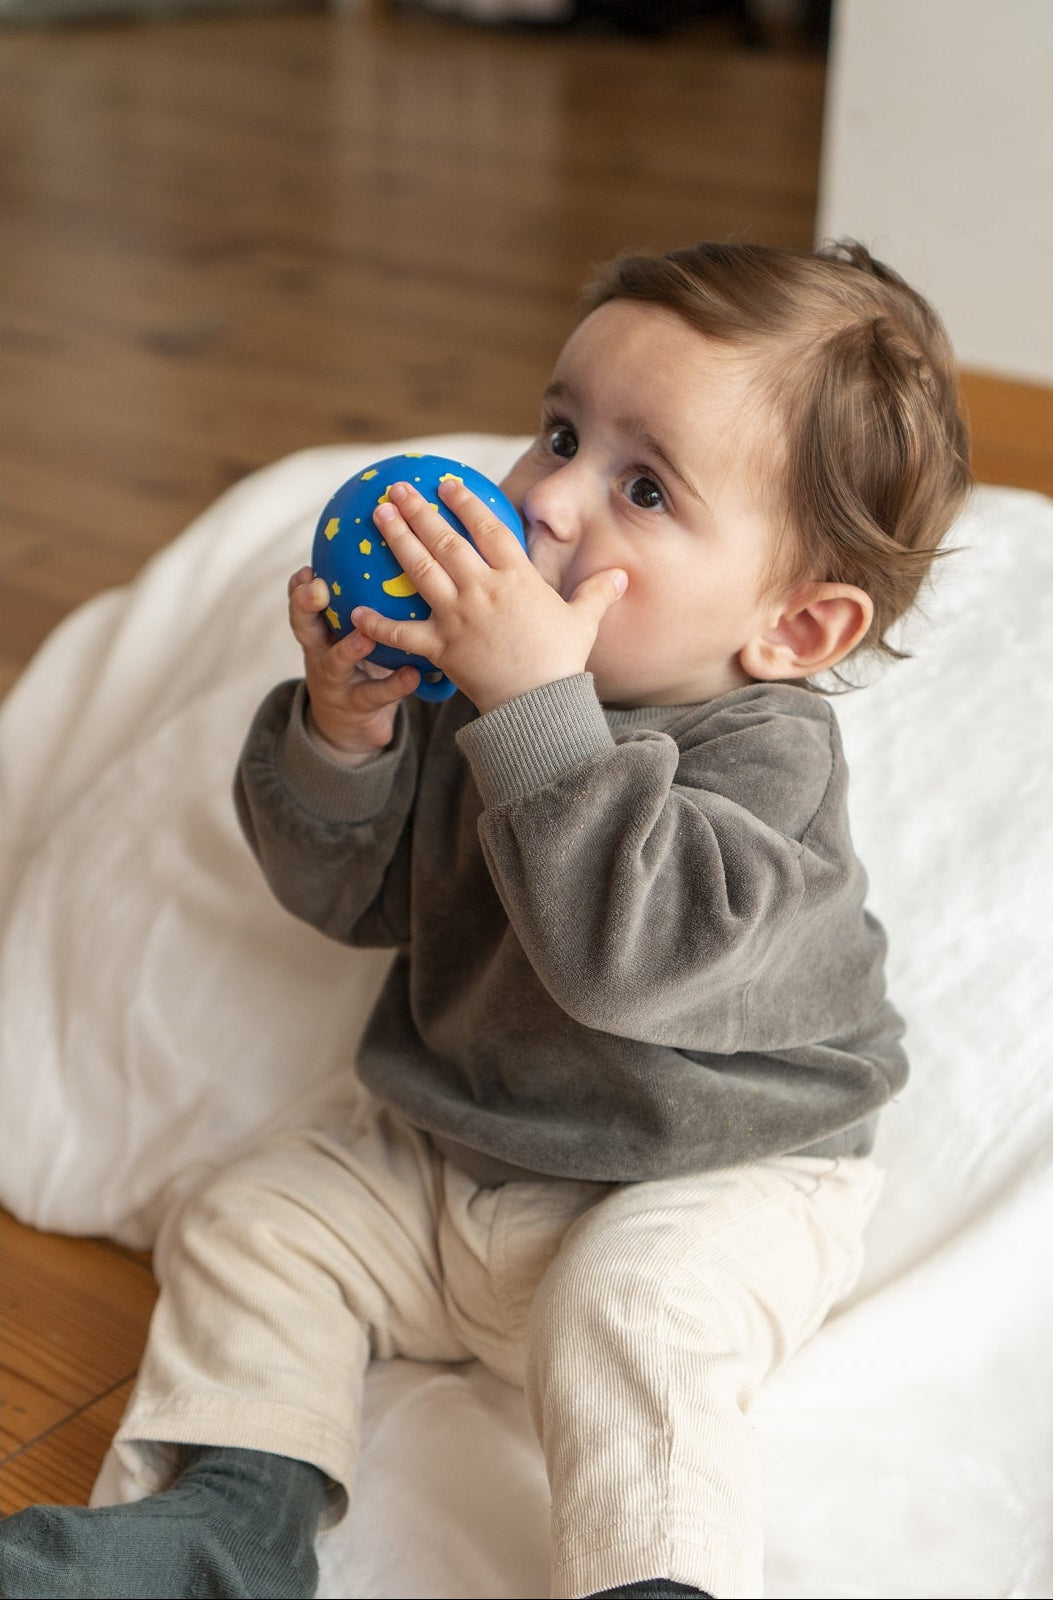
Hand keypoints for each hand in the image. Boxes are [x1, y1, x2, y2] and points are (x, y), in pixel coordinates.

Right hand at [287, 567, 419, 762]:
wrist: (348, 726)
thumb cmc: (357, 664)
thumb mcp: (349, 632)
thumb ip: (361, 601)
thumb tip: (398, 549)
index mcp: (319, 628)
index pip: (301, 601)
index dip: (299, 586)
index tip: (306, 568)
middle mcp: (320, 652)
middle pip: (303, 626)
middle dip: (305, 606)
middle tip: (317, 588)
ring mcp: (335, 680)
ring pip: (335, 662)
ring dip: (350, 647)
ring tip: (366, 635)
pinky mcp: (356, 706)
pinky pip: (375, 694)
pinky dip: (395, 684)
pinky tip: (413, 674)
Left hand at [348, 478, 626, 713]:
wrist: (539, 703)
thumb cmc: (563, 662)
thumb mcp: (584, 622)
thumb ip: (598, 593)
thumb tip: (622, 575)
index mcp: (516, 578)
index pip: (488, 528)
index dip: (467, 502)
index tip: (448, 483)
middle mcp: (482, 589)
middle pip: (445, 539)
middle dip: (419, 509)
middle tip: (397, 488)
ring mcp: (458, 616)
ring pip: (420, 569)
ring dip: (396, 539)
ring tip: (377, 515)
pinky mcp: (441, 647)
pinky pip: (402, 634)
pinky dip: (377, 624)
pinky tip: (354, 610)